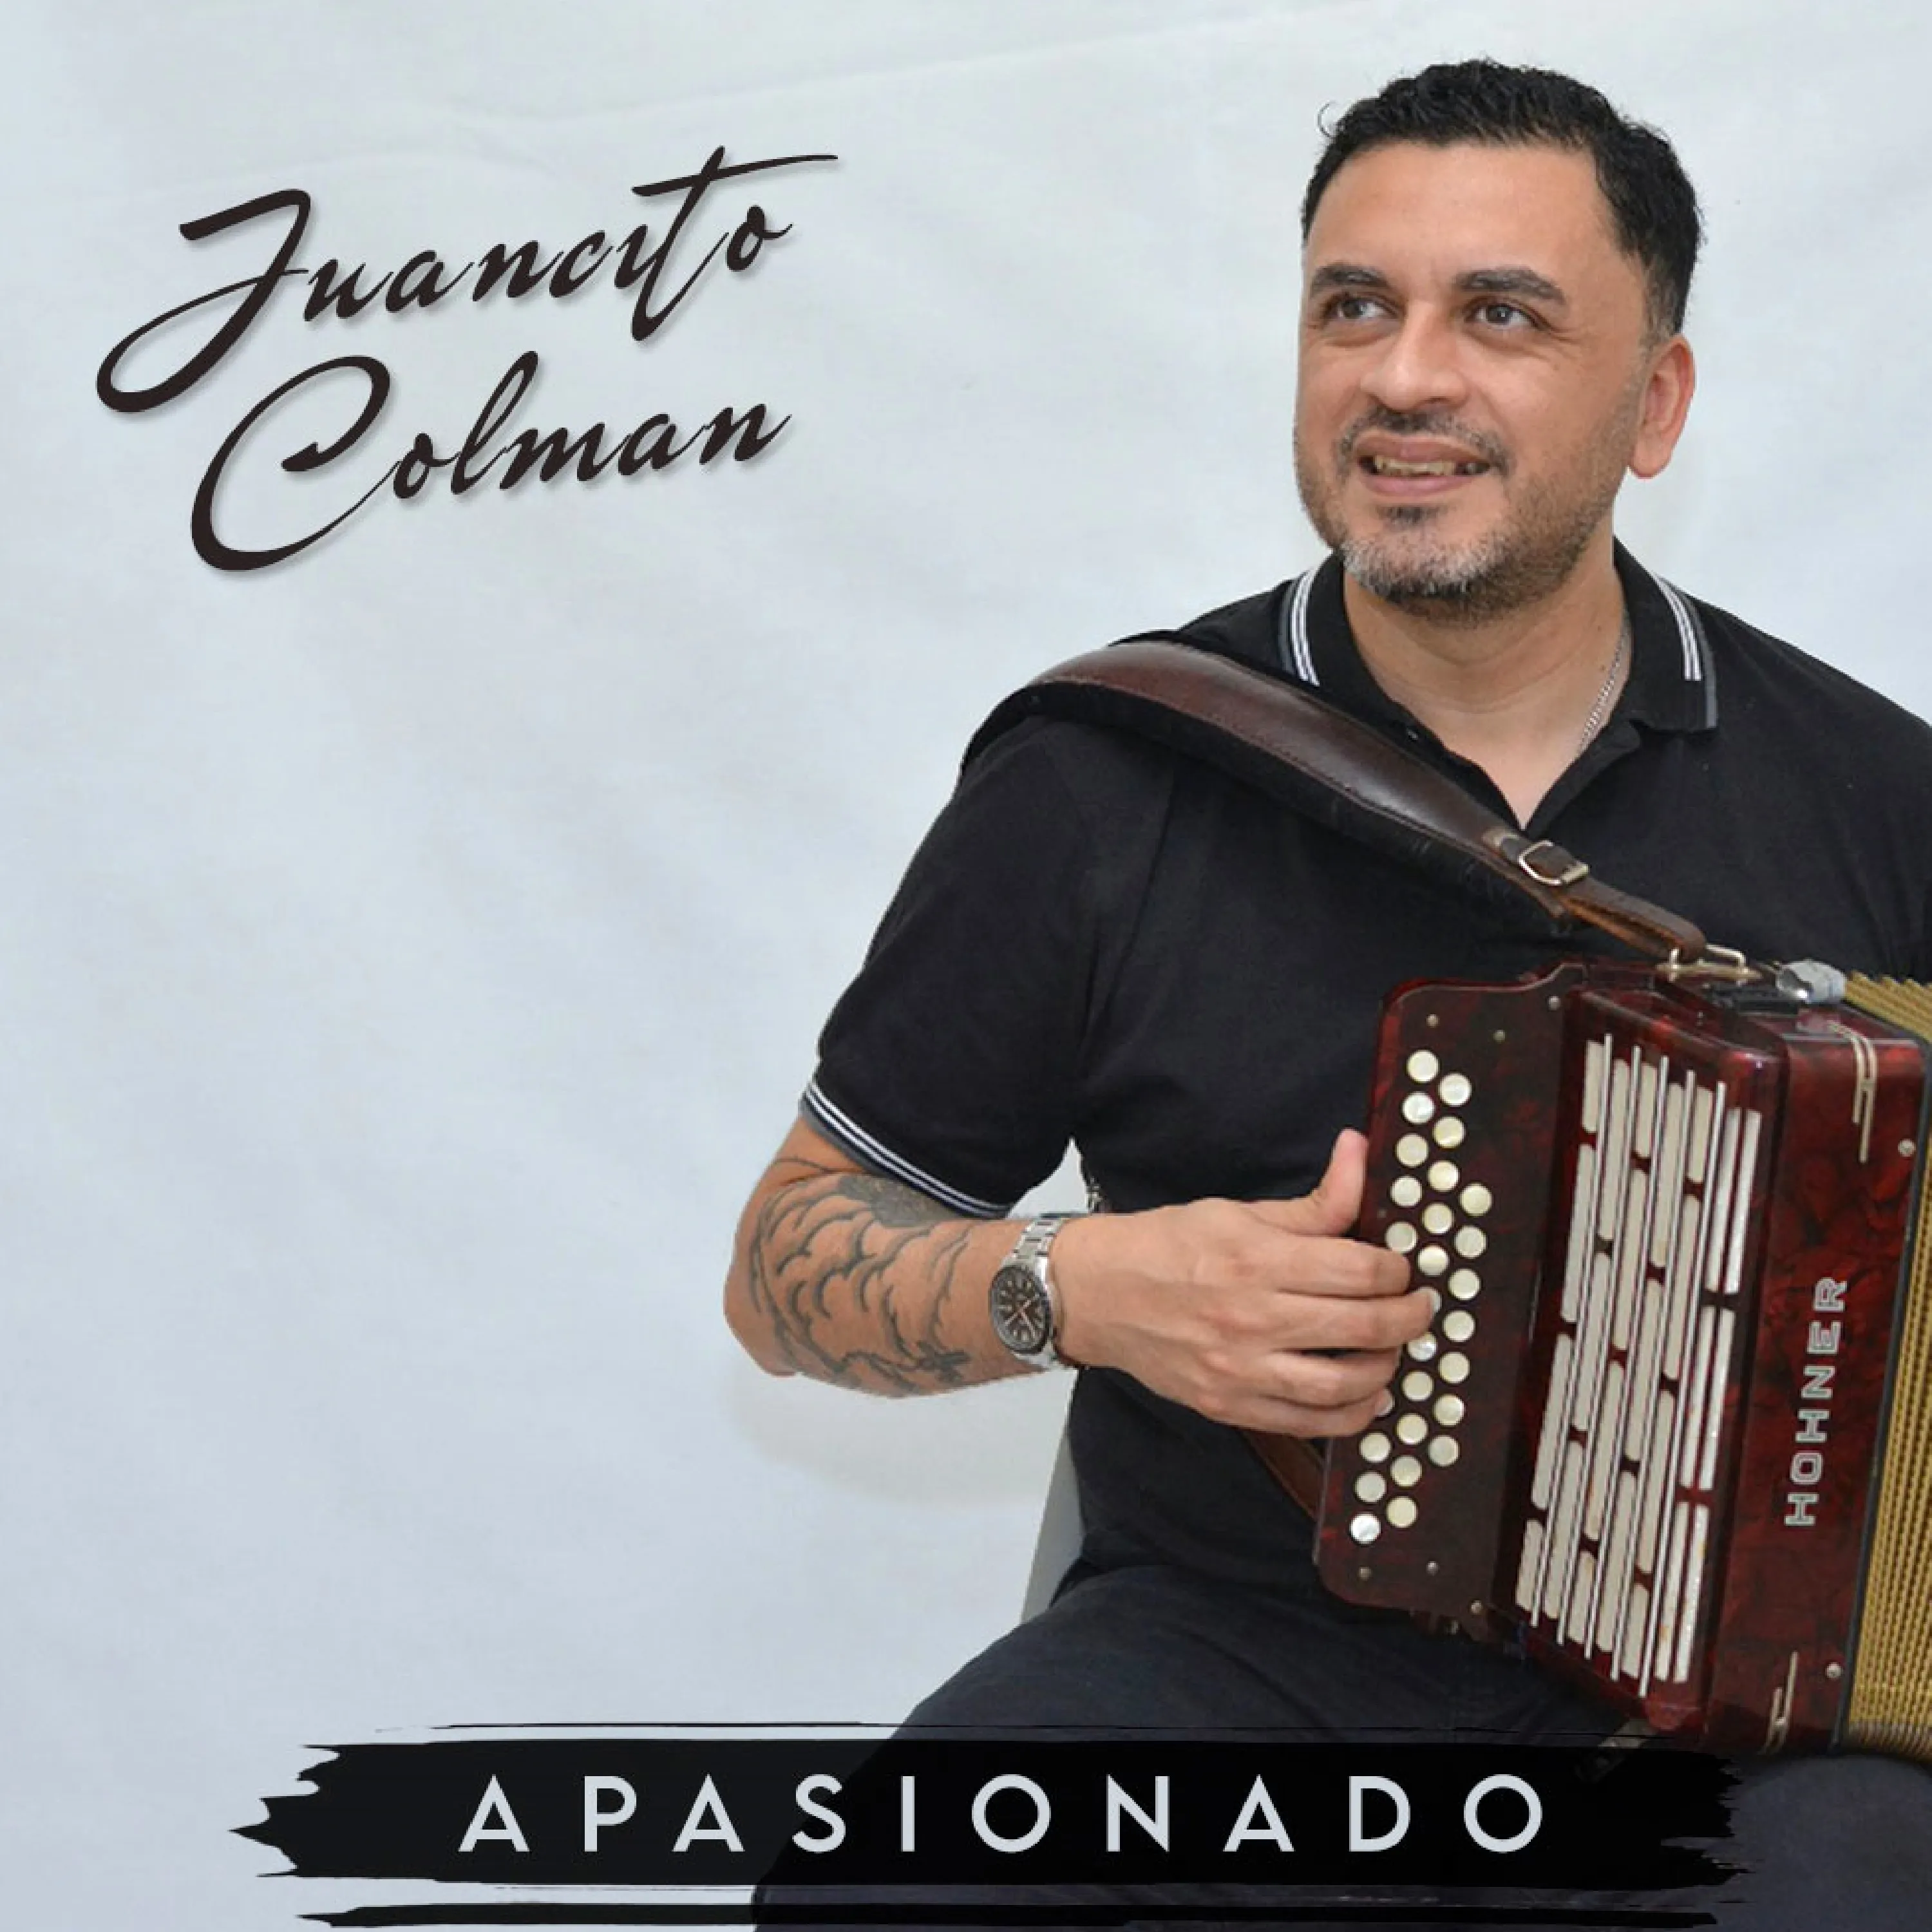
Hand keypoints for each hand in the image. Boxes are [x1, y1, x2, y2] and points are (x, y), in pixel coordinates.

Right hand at [1051, 1129, 1429, 1435]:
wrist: (1098, 1294)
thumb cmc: (1168, 1245)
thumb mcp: (1239, 1212)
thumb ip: (1314, 1201)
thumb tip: (1361, 1152)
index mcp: (1257, 1259)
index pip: (1359, 1271)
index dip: (1397, 1270)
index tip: (1401, 1269)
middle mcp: (1252, 1318)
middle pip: (1363, 1327)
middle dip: (1409, 1317)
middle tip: (1419, 1308)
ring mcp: (1240, 1369)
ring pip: (1345, 1385)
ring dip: (1388, 1367)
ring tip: (1392, 1349)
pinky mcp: (1230, 1405)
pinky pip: (1310, 1423)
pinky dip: (1352, 1413)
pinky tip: (1366, 1394)